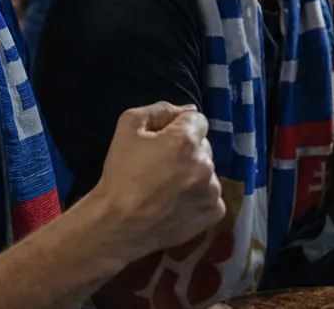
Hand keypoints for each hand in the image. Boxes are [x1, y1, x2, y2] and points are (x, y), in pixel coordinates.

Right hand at [88, 102, 224, 258]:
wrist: (119, 223)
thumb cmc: (121, 173)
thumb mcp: (128, 126)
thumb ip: (159, 110)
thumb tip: (187, 110)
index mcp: (186, 140)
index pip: (197, 119)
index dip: (178, 126)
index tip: (162, 141)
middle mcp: (205, 164)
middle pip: (203, 145)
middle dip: (187, 150)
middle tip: (162, 165)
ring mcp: (212, 191)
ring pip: (207, 171)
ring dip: (193, 173)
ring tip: (168, 187)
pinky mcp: (214, 212)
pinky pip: (211, 195)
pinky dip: (199, 196)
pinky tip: (178, 202)